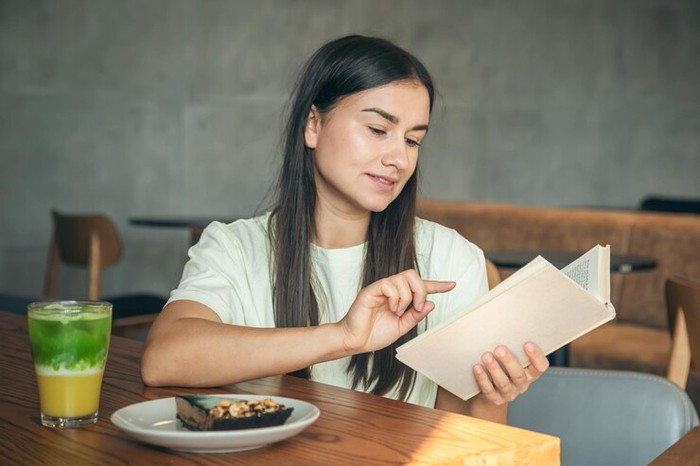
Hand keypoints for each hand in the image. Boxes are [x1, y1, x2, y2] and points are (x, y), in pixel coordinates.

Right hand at [338, 269, 454, 354]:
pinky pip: (389, 284)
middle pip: (413, 275)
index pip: (420, 286)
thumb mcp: (401, 327)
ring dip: (407, 297)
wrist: (355, 341)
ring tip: (398, 312)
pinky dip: (396, 297)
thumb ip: (415, 316)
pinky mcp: (371, 290)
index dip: (437, 285)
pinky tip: (391, 308)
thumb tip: (431, 304)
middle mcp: (391, 290)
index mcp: (400, 297)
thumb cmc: (374, 334)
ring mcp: (381, 289)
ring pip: (402, 279)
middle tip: (417, 307)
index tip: (452, 285)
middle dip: (421, 290)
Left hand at [472, 342, 548, 404]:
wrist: (491, 389)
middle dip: (509, 361)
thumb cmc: (503, 365)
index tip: (527, 344)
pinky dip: (482, 379)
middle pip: (519, 375)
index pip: (540, 367)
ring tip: (486, 356)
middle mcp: (521, 383)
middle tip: (499, 349)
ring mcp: (508, 392)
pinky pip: (488, 390)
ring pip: (503, 383)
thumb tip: (503, 320)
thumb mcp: (512, 356)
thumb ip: (513, 345)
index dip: (536, 356)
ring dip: (494, 369)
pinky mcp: (494, 398)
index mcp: (530, 372)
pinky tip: (477, 368)